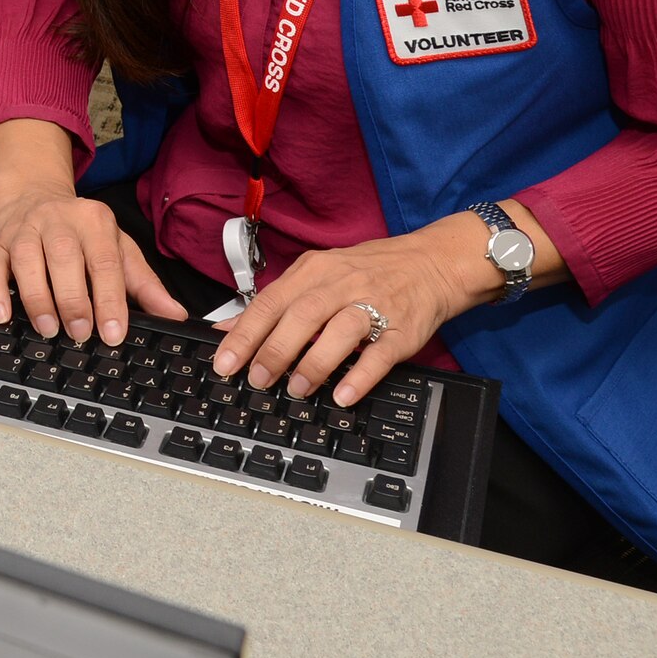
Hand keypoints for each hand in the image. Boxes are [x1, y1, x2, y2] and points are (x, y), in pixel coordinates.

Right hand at [0, 176, 187, 344]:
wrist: (33, 194)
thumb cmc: (80, 232)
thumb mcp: (117, 249)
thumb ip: (144, 284)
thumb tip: (175, 316)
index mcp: (95, 222)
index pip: (105, 261)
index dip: (110, 299)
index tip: (114, 333)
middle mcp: (59, 220)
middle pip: (65, 257)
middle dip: (74, 299)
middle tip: (80, 334)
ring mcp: (25, 229)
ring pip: (28, 260)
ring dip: (37, 298)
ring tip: (49, 329)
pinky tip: (3, 316)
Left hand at [211, 232, 467, 407]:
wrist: (432, 262)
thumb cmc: (366, 272)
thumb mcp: (317, 275)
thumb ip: (275, 302)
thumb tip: (228, 329)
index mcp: (315, 269)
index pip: (272, 300)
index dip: (246, 333)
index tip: (224, 361)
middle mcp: (342, 283)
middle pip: (302, 314)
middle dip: (275, 350)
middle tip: (257, 380)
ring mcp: (374, 303)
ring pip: (339, 330)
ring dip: (314, 363)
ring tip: (296, 389)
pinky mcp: (401, 327)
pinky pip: (379, 354)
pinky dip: (360, 375)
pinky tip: (343, 395)